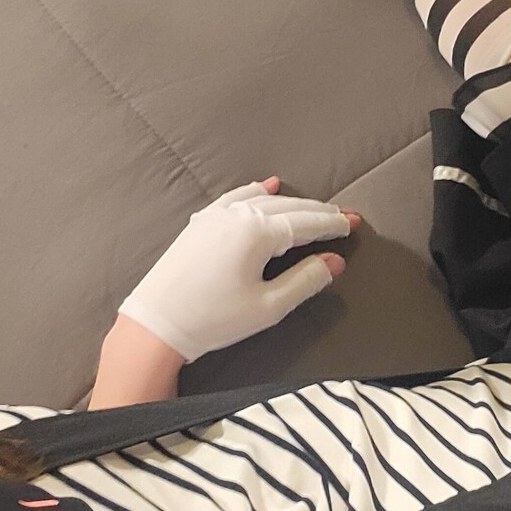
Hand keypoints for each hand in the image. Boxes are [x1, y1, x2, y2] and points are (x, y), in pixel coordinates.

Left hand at [117, 178, 360, 361]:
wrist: (156, 324)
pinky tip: (266, 186)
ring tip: (314, 209)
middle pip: (289, 207)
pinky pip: (235, 197)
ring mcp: (216, 216)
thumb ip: (305, 280)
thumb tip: (334, 262)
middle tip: (343, 216)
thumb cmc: (213, 319)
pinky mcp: (200, 224)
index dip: (333, 224)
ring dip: (293, 203)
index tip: (354, 224)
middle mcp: (238, 214)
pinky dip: (255, 192)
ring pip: (263, 200)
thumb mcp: (269, 307)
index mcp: (258, 232)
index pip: (307, 223)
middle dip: (319, 212)